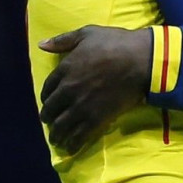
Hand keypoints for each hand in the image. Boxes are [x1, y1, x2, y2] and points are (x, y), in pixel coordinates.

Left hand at [39, 26, 153, 152]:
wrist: (141, 60)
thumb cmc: (116, 43)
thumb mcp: (88, 33)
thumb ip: (63, 40)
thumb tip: (41, 45)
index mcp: (66, 69)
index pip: (47, 87)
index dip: (46, 96)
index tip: (48, 100)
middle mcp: (69, 90)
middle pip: (50, 109)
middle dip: (47, 116)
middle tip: (49, 120)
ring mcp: (82, 106)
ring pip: (61, 126)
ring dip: (56, 134)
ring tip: (56, 138)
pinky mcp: (96, 119)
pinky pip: (78, 136)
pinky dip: (72, 144)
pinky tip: (70, 148)